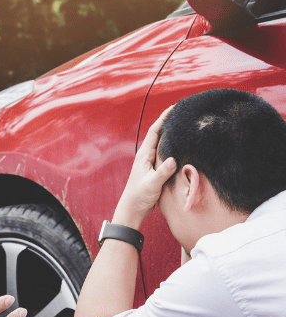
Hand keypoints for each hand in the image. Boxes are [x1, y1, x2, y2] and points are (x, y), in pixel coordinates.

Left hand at [113, 107, 176, 229]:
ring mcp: (150, 162)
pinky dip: (172, 148)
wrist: (133, 209)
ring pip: (162, 144)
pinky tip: (181, 147)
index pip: (154, 132)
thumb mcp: (152, 183)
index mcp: (144, 155)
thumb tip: (173, 159)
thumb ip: (162, 171)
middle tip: (181, 113)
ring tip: (183, 125)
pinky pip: (165, 154)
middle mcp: (146, 156)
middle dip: (168, 123)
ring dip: (171, 135)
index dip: (163, 119)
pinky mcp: (155, 170)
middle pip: (158, 135)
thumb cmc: (139, 196)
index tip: (172, 108)